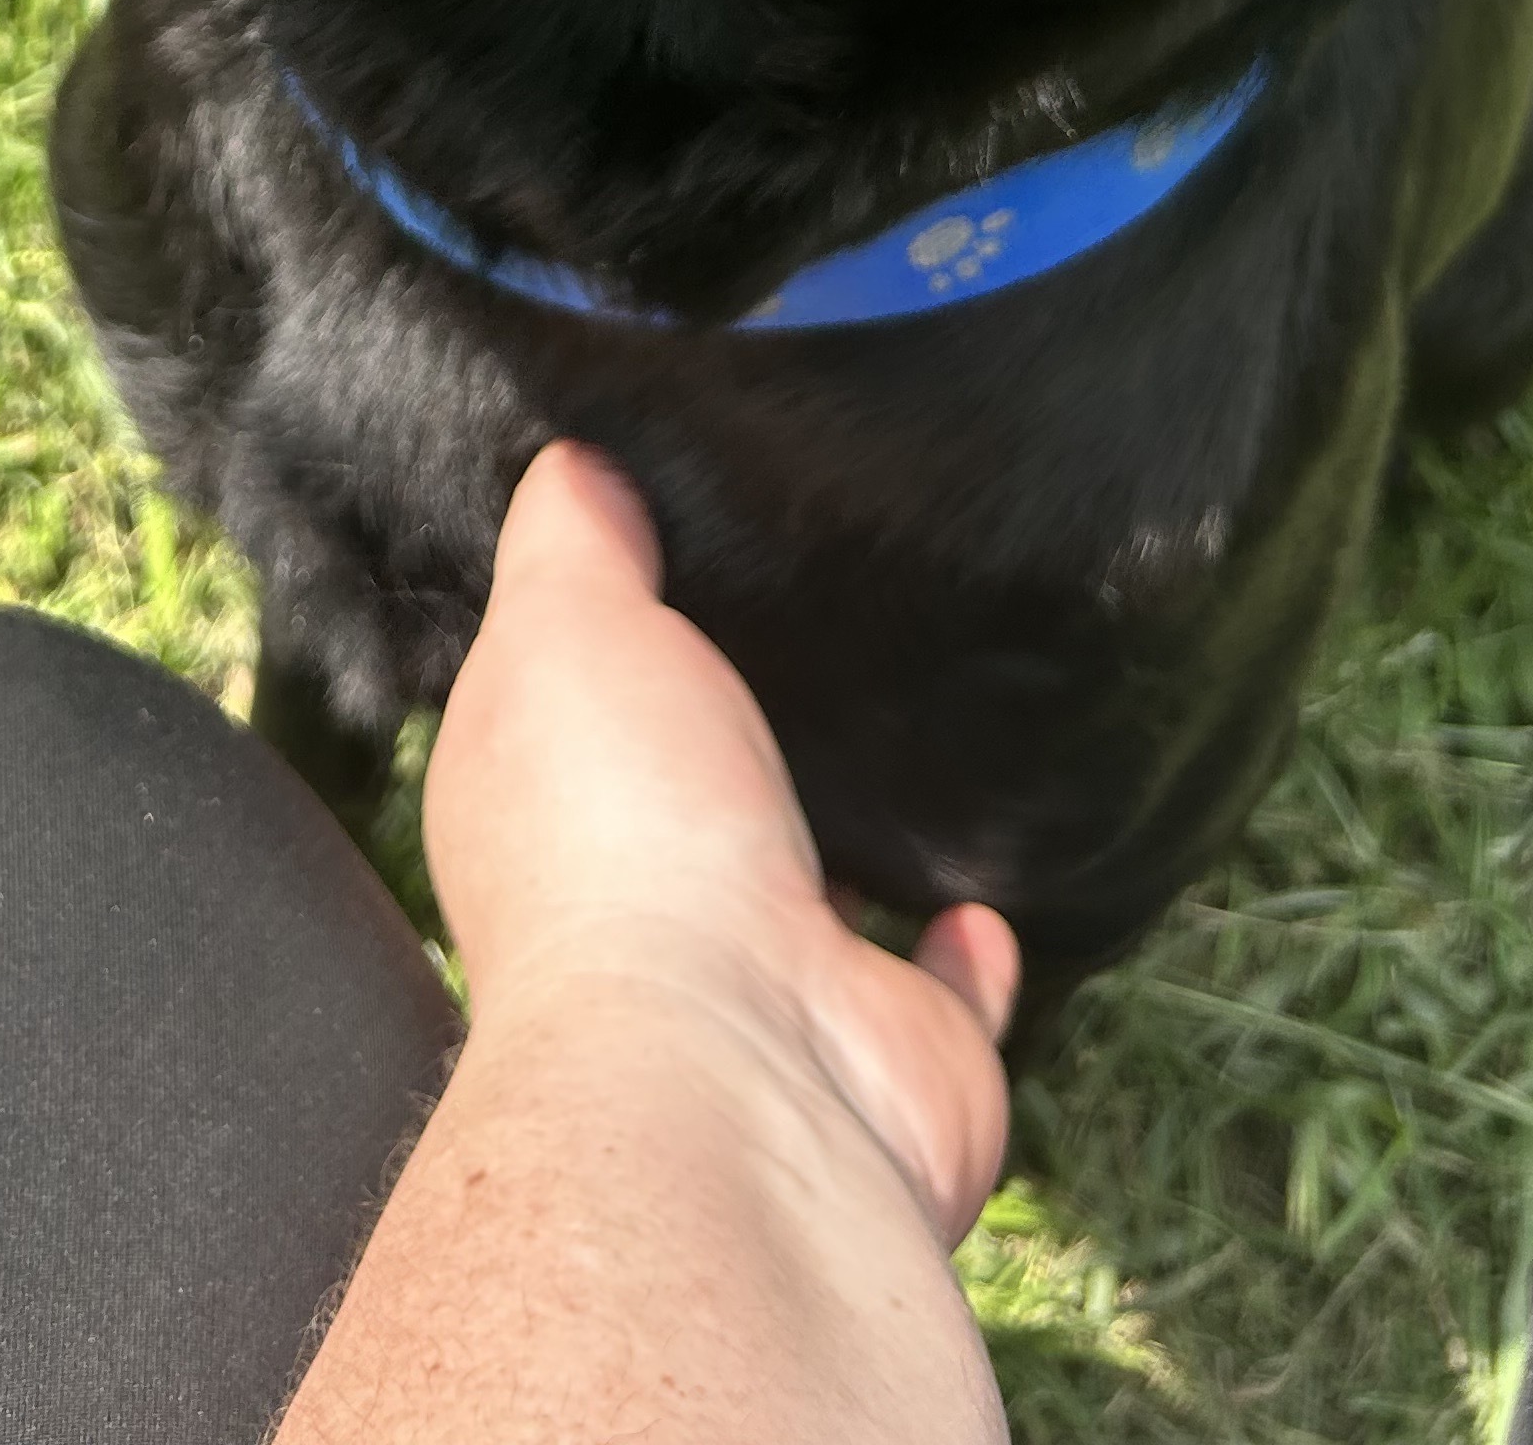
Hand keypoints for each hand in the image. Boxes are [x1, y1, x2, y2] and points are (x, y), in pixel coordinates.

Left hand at [423, 437, 1018, 1252]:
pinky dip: (968, 943)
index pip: (572, 699)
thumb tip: (573, 462)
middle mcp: (651, 902)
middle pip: (702, 792)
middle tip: (823, 618)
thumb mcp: (567, 628)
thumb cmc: (626, 845)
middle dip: (745, 729)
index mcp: (550, 806)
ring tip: (913, 722)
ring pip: (824, 883)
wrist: (743, 1070)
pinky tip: (982, 885)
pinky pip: (948, 985)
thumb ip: (573, 541)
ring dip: (859, 827)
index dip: (609, 627)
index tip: (672, 538)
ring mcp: (778, 983)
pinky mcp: (897, 1046)